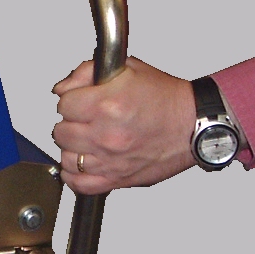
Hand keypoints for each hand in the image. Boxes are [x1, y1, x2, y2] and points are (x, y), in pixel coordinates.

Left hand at [51, 57, 196, 193]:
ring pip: (67, 158)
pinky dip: (75, 176)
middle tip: (85, 120)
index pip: (63, 104)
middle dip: (71, 123)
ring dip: (73, 149)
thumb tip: (61, 88)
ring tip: (87, 140)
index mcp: (107, 104)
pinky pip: (80, 184)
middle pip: (61, 132)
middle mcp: (107, 134)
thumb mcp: (128, 69)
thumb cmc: (166, 99)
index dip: (71, 100)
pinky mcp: (118, 179)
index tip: (80, 102)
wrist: (194, 124)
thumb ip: (87, 72)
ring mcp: (111, 160)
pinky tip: (82, 164)